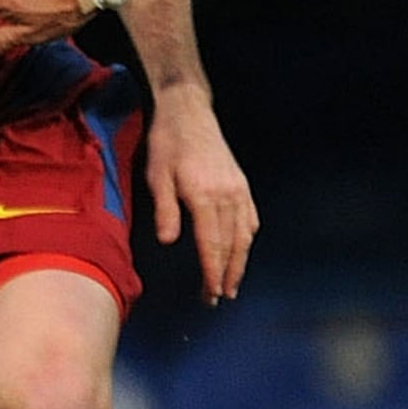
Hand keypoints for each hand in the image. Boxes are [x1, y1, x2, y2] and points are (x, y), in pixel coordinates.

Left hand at [146, 84, 257, 301]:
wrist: (188, 110)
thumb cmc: (168, 143)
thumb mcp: (157, 175)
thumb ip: (165, 209)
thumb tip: (168, 242)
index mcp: (205, 196)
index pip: (211, 245)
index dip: (212, 273)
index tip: (209, 294)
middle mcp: (228, 195)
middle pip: (231, 245)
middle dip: (226, 275)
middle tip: (219, 298)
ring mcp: (238, 189)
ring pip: (245, 235)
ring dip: (240, 262)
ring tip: (232, 284)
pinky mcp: (241, 183)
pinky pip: (250, 217)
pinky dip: (248, 238)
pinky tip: (242, 250)